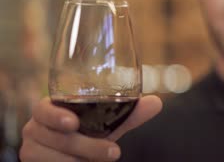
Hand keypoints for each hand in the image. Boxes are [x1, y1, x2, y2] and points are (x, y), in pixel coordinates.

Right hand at [20, 95, 161, 161]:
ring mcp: (31, 151)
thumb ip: (129, 114)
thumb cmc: (88, 134)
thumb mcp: (107, 124)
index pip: (43, 110)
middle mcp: (35, 130)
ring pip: (54, 159)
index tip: (73, 123)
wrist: (75, 157)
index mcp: (48, 111)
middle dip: (87, 147)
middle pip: (58, 139)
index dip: (55, 116)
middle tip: (113, 153)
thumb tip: (156, 103)